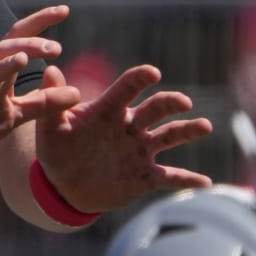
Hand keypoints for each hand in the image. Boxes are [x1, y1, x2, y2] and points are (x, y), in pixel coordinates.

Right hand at [0, 6, 80, 176]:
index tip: (65, 9)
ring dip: (3, 67)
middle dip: (28, 45)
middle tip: (55, 48)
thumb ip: (44, 103)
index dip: (39, 23)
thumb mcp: (16, 113)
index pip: (19, 40)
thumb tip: (78, 93)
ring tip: (23, 59)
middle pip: (3, 51)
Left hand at [34, 63, 211, 213]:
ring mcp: (140, 150)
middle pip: (155, 109)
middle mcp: (130, 126)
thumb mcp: (51, 127)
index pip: (126, 89)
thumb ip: (53, 102)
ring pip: (169, 136)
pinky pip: (169, 177)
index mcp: (108, 111)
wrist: (63, 185)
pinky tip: (206, 182)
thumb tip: (49, 70)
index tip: (152, 73)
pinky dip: (186, 179)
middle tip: (182, 102)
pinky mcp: (144, 176)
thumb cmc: (58, 149)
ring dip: (188, 130)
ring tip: (205, 126)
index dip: (139, 79)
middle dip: (169, 102)